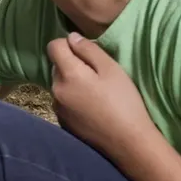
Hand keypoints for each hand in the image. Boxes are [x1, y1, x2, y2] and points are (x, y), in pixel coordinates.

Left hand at [47, 32, 160, 154]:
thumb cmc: (124, 102)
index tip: (86, 52)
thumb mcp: (111, 69)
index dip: (68, 44)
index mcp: (68, 75)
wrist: (127, 142)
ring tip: (97, 93)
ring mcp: (57, 108)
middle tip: (98, 75)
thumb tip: (71, 38)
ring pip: (60, 84)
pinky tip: (93, 108)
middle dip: (72, 64)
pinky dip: (74, 99)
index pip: (53, 47)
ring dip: (73, 82)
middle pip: (57, 66)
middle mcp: (56, 91)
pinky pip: (64, 101)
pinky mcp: (62, 122)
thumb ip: (89, 50)